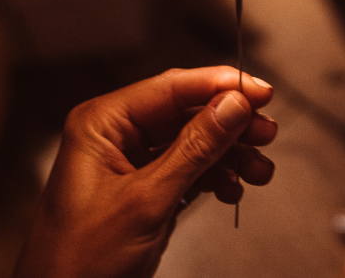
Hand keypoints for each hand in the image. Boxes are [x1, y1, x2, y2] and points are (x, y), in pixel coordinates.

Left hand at [14, 67, 276, 277]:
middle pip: (187, 112)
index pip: (171, 87)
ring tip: (259, 169)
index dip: (221, 85)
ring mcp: (130, 164)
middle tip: (266, 132)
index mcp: (102, 123)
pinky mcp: (143, 191)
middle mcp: (115, 136)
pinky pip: (188, 169)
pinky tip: (232, 188)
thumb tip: (233, 105)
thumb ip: (194, 148)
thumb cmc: (78, 262)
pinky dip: (215, 176)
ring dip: (229, 154)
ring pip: (193, 142)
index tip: (261, 91)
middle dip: (230, 124)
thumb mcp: (146, 200)